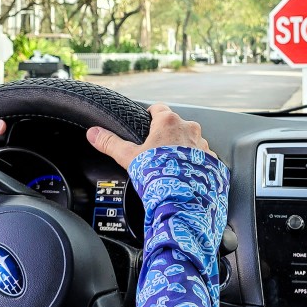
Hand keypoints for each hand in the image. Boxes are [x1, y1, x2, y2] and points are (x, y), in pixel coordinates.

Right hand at [86, 104, 211, 169]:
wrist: (185, 198)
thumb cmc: (159, 174)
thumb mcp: (129, 157)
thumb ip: (111, 143)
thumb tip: (94, 133)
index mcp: (168, 122)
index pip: (158, 108)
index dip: (149, 116)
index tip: (145, 123)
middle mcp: (189, 128)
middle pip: (175, 125)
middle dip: (166, 135)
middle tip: (155, 151)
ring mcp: (203, 144)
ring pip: (190, 140)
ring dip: (182, 148)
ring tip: (171, 165)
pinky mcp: (212, 160)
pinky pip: (203, 157)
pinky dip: (195, 163)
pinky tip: (185, 175)